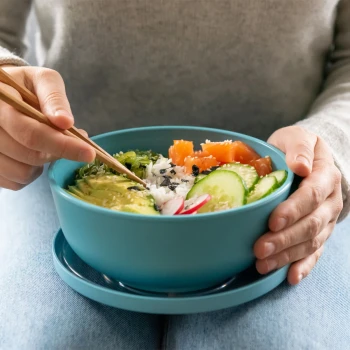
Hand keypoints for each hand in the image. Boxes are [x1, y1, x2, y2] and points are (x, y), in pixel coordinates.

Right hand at [0, 66, 94, 189]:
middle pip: (30, 155)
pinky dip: (31, 172)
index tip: (89, 153)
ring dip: (43, 163)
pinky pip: (16, 182)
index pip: (31, 133)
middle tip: (66, 138)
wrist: (1, 95)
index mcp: (0, 104)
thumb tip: (65, 122)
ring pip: (23, 173)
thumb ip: (53, 97)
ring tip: (44, 143)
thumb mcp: (41, 80)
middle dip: (57, 151)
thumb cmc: (23, 87)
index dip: (63, 145)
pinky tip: (30, 153)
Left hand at [254, 126, 342, 283]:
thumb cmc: (295, 147)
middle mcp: (329, 201)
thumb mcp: (297, 137)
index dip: (293, 210)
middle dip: (285, 239)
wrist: (307, 159)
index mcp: (326, 175)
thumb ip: (299, 148)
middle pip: (310, 224)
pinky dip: (304, 266)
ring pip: (311, 242)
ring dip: (287, 255)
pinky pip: (315, 252)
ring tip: (263, 264)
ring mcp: (326, 219)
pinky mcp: (319, 232)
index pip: (311, 195)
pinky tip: (290, 277)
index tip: (272, 221)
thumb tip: (300, 166)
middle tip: (260, 249)